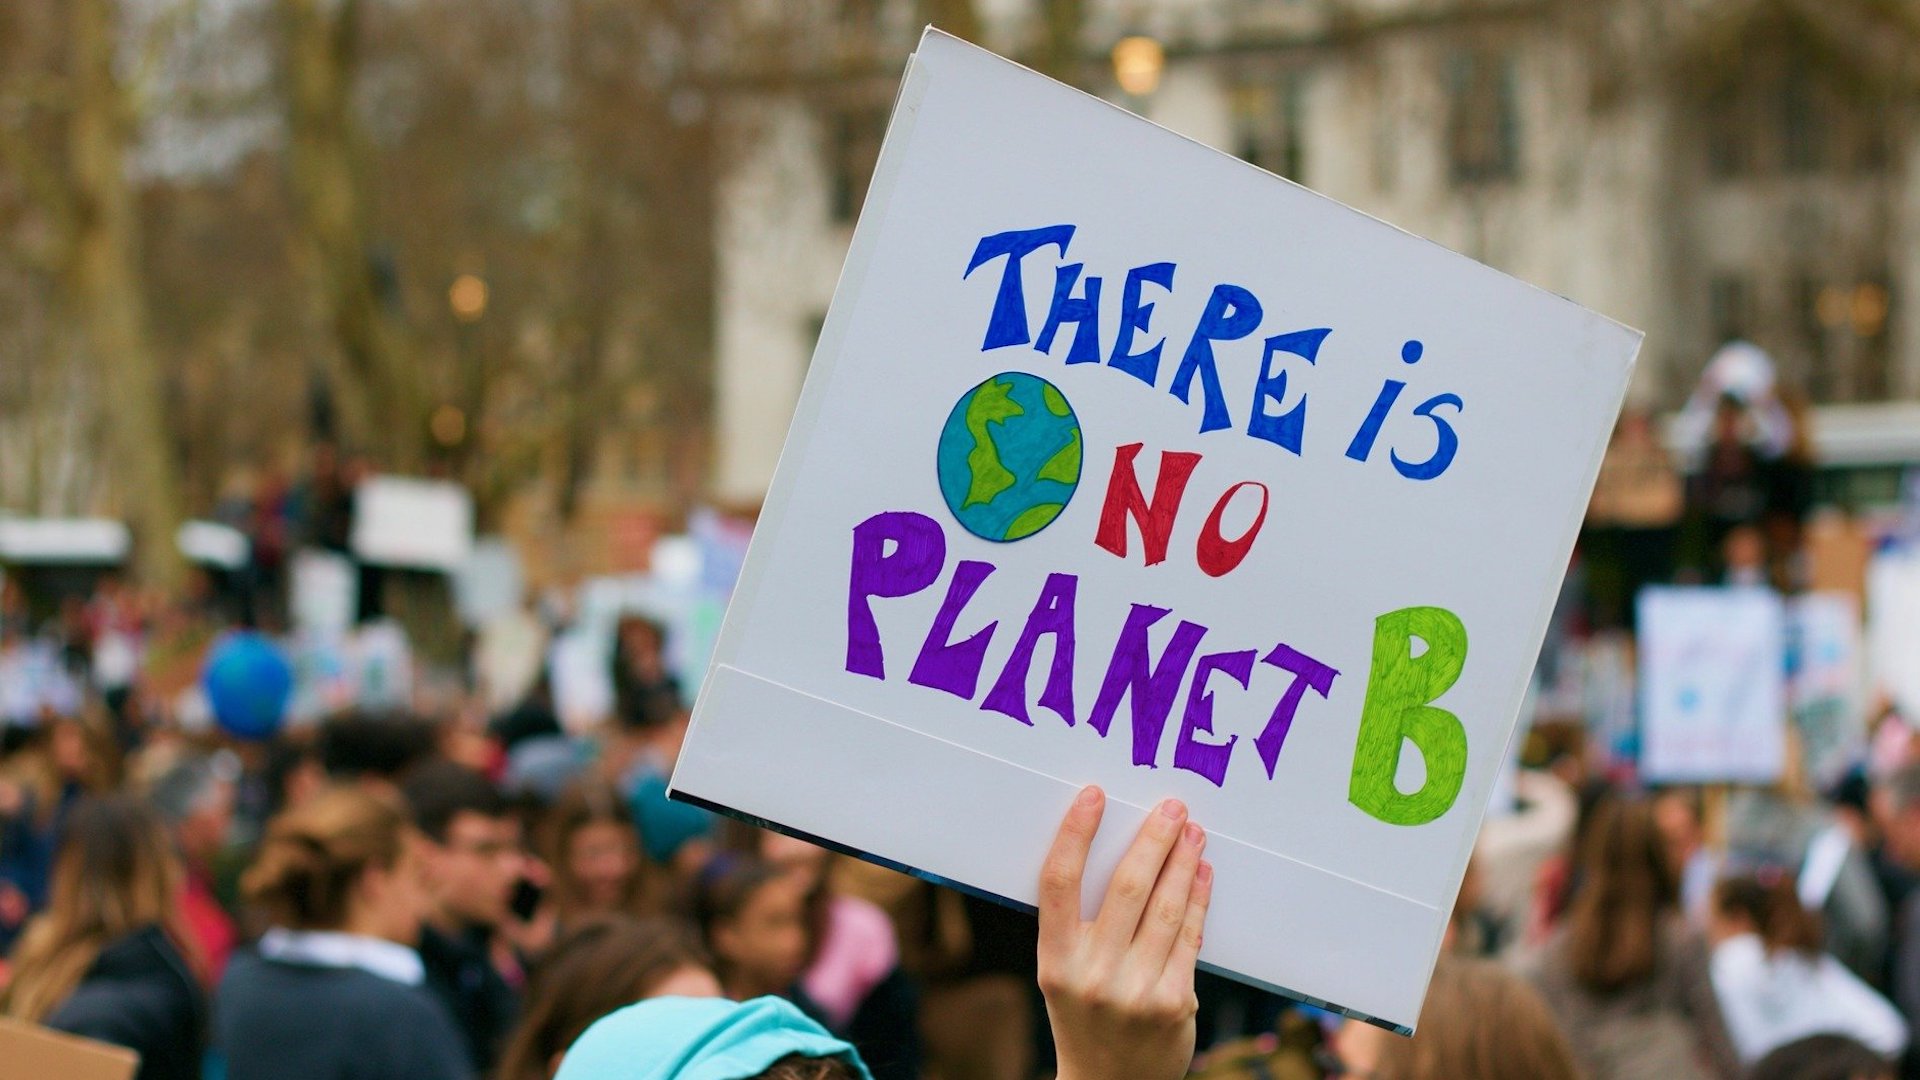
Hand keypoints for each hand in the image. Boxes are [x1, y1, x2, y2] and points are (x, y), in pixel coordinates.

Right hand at [1037, 786, 1212, 1079]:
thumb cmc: (1084, 1014)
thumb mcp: (1062, 973)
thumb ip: (1079, 923)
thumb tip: (1121, 849)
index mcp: (1054, 961)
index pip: (1058, 884)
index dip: (1075, 834)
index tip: (1094, 795)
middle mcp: (1092, 975)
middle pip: (1125, 888)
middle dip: (1152, 840)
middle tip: (1171, 807)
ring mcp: (1136, 991)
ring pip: (1166, 909)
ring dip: (1183, 862)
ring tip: (1192, 831)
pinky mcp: (1174, 1003)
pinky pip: (1190, 938)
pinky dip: (1198, 899)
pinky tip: (1202, 874)